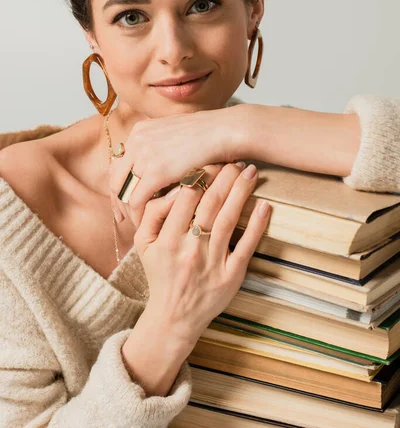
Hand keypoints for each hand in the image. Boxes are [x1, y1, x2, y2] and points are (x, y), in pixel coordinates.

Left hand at [109, 106, 242, 227]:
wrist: (226, 131)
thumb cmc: (211, 135)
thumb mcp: (177, 135)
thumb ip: (163, 147)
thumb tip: (159, 163)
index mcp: (140, 130)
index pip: (120, 163)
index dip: (120, 184)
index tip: (124, 200)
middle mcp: (136, 140)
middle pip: (116, 178)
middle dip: (119, 200)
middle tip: (124, 218)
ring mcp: (143, 155)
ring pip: (123, 191)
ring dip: (129, 211)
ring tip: (138, 225)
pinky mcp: (154, 172)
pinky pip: (136, 200)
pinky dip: (138, 216)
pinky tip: (147, 225)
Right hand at [131, 161, 270, 347]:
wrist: (174, 316)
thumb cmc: (160, 272)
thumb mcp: (144, 244)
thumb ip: (152, 214)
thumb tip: (173, 189)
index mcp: (168, 239)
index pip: (185, 197)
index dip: (200, 175)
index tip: (210, 161)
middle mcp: (190, 249)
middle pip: (210, 204)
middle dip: (225, 177)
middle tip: (235, 160)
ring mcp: (212, 263)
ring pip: (229, 220)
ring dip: (241, 192)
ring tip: (250, 172)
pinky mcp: (231, 276)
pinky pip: (246, 247)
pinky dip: (257, 225)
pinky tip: (264, 205)